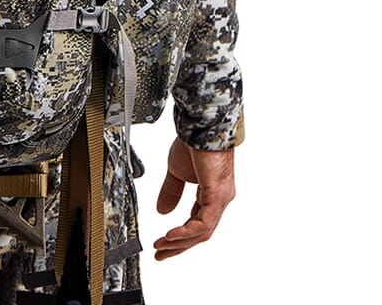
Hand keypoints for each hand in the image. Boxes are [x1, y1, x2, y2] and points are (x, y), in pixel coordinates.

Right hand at [152, 137, 234, 259]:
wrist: (200, 127)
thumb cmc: (192, 144)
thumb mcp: (177, 171)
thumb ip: (171, 192)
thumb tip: (162, 211)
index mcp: (211, 195)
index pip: (197, 223)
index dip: (180, 236)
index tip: (162, 244)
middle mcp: (219, 200)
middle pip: (201, 233)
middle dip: (179, 246)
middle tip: (161, 254)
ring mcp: (220, 199)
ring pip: (203, 232)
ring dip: (180, 241)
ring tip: (162, 245)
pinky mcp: (217, 195)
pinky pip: (204, 223)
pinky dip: (187, 232)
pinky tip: (172, 235)